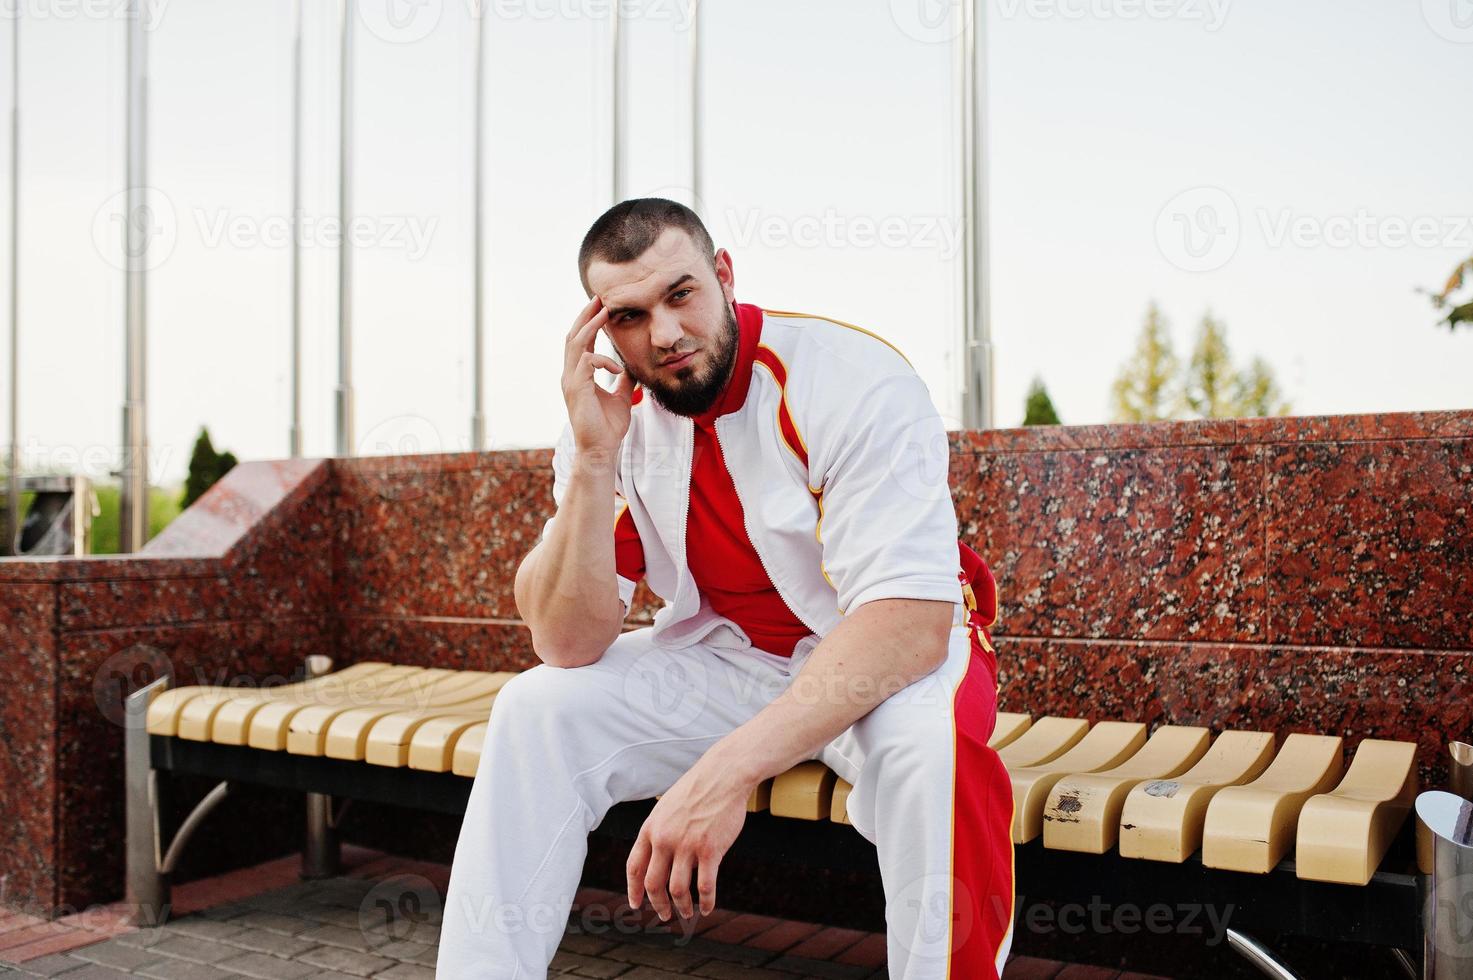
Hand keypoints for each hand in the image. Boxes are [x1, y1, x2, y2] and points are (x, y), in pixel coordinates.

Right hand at [562, 296, 635, 454]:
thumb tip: (630, 367)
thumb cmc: (608, 428)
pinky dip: (602, 359)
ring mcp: (571, 382)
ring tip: (604, 311)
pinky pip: (587, 362)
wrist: (601, 451)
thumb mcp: (621, 397)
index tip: (602, 306)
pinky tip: (616, 366)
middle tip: (599, 298)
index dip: (590, 323)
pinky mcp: (577, 390)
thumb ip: (623, 380)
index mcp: (578, 375)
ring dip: (591, 326)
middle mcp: (570, 375)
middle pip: (573, 336)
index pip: (581, 342)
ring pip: (576, 344)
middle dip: (586, 316)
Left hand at [626, 756, 749, 920]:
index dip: (633, 889)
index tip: (636, 904)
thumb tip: (659, 858)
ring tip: (686, 914)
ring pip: (677, 890)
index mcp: (651, 828)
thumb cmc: (697, 790)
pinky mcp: (710, 850)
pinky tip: (708, 908)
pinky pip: (704, 886)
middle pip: (653, 884)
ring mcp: (687, 845)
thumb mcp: (667, 808)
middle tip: (664, 915)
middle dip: (657, 904)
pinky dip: (706, 902)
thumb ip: (660, 831)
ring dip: (681, 907)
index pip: (634, 866)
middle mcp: (665, 839)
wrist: (723, 775)